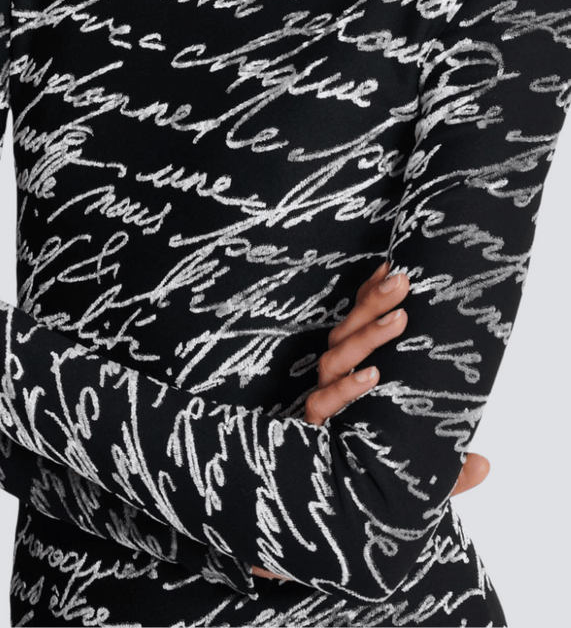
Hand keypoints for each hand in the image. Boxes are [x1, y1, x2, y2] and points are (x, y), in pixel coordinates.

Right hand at [251, 261, 489, 580]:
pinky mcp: (307, 433)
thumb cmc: (361, 483)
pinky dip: (348, 388)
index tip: (392, 266)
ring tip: (401, 317)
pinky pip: (325, 403)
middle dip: (371, 304)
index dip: (369, 296)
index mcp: (346, 379)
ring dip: (367, 336)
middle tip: (403, 280)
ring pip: (335, 359)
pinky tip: (374, 375)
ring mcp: (318, 408)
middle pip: (344, 334)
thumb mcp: (409, 470)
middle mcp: (327, 388)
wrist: (317, 527)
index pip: (354, 328)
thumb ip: (442, 466)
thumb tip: (486, 465)